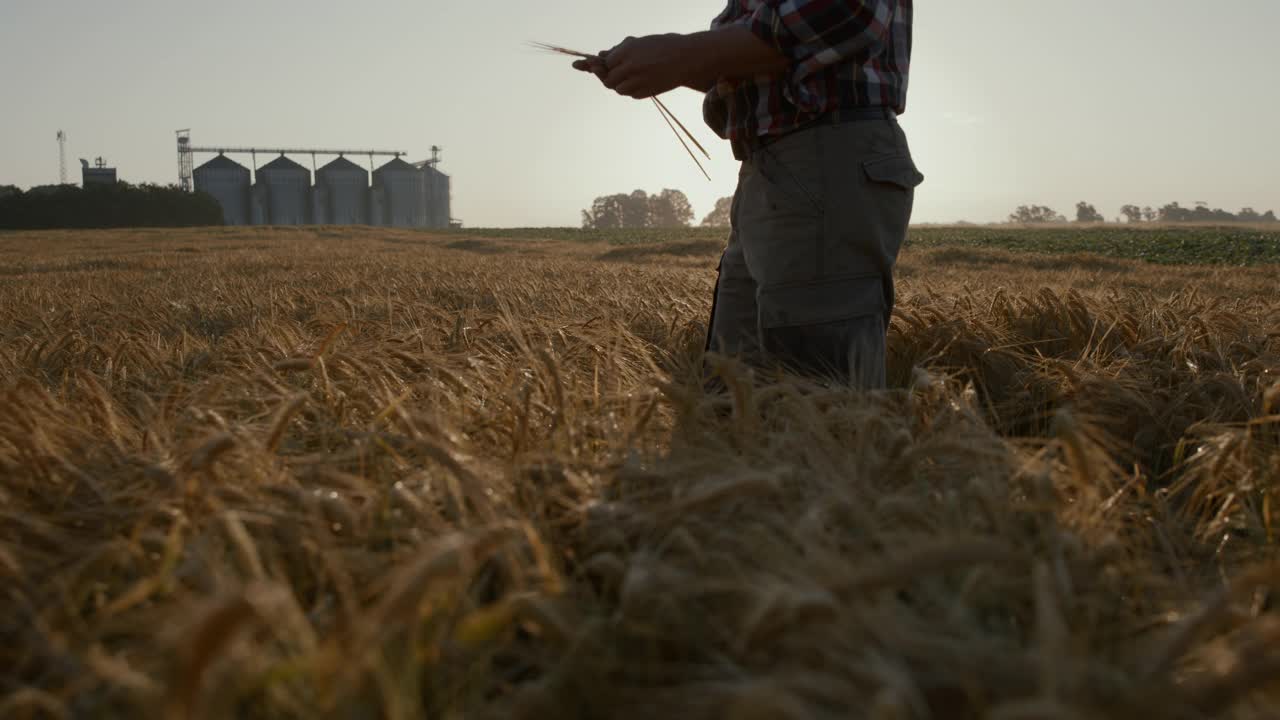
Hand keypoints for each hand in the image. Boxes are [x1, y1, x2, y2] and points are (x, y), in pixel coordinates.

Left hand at [577, 34, 700, 98]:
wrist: (687, 58)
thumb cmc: (663, 46)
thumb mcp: (640, 43)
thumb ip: (620, 50)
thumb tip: (601, 55)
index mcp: (627, 50)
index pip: (606, 63)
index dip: (602, 65)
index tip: (601, 65)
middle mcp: (630, 66)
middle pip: (608, 79)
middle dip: (607, 77)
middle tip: (610, 75)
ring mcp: (638, 81)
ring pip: (618, 89)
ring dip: (620, 84)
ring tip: (629, 76)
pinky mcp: (646, 92)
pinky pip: (632, 94)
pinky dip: (632, 89)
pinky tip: (640, 81)